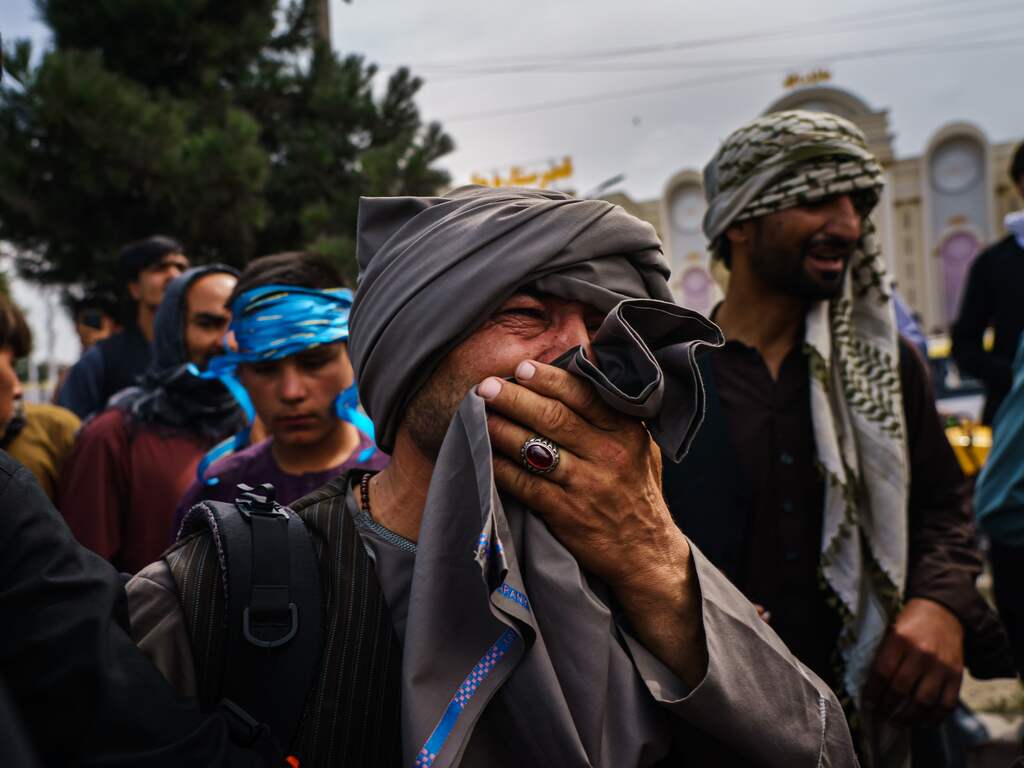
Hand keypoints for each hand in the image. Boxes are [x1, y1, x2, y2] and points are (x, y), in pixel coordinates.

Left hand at [478, 359, 705, 685]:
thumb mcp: (641, 448)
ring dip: (502, 429)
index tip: (522, 368)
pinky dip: (502, 468)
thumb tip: (579, 376)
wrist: (646, 554)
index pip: (584, 396)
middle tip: (487, 386)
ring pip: (536, 449)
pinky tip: (486, 455)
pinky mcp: (567, 514)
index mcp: (626, 432)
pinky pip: (526, 484)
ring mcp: (587, 486)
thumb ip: (615, 416)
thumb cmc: (637, 493)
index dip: (549, 379)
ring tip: (479, 414)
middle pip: (554, 418)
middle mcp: (608, 455)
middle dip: (516, 398)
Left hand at [863, 598, 964, 725]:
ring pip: (923, 701)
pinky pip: (946, 704)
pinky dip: (934, 718)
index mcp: (900, 639)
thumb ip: (884, 654)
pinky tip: (922, 722)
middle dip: (887, 707)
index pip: (882, 672)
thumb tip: (871, 686)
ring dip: (908, 717)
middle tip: (881, 715)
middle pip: (901, 689)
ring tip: (897, 722)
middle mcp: (922, 653)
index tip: (868, 703)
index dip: (873, 692)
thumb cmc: (911, 623)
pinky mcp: (957, 676)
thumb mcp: (892, 630)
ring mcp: (942, 666)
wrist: (943, 612)